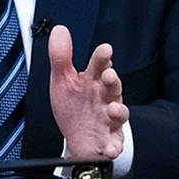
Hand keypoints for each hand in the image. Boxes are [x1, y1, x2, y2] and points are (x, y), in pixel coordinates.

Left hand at [48, 25, 128, 158]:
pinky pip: (114, 143)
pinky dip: (114, 146)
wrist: (77, 139)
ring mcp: (109, 119)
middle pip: (113, 86)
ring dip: (118, 110)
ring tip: (112, 109)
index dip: (102, 57)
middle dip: (112, 80)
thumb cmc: (74, 107)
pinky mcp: (110, 139)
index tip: (105, 50)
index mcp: (93, 81)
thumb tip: (59, 30)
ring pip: (119, 113)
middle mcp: (104, 97)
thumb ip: (61, 56)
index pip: (100, 65)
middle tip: (108, 75)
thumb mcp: (63, 80)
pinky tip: (110, 148)